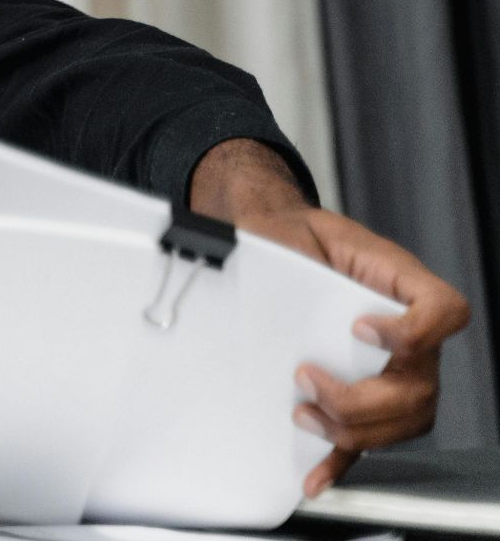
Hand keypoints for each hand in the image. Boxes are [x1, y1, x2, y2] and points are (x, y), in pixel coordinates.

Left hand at [238, 206, 468, 496]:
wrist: (281, 244)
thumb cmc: (299, 240)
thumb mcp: (304, 234)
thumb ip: (302, 251)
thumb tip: (262, 268)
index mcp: (402, 287)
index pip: (445, 312)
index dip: (414, 331)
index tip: (359, 328)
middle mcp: (410, 334)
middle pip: (420, 387)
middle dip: (361, 398)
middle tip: (306, 378)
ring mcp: (394, 370)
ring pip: (403, 420)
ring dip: (352, 429)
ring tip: (304, 414)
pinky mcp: (365, 393)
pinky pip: (370, 437)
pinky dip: (344, 460)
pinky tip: (317, 474)